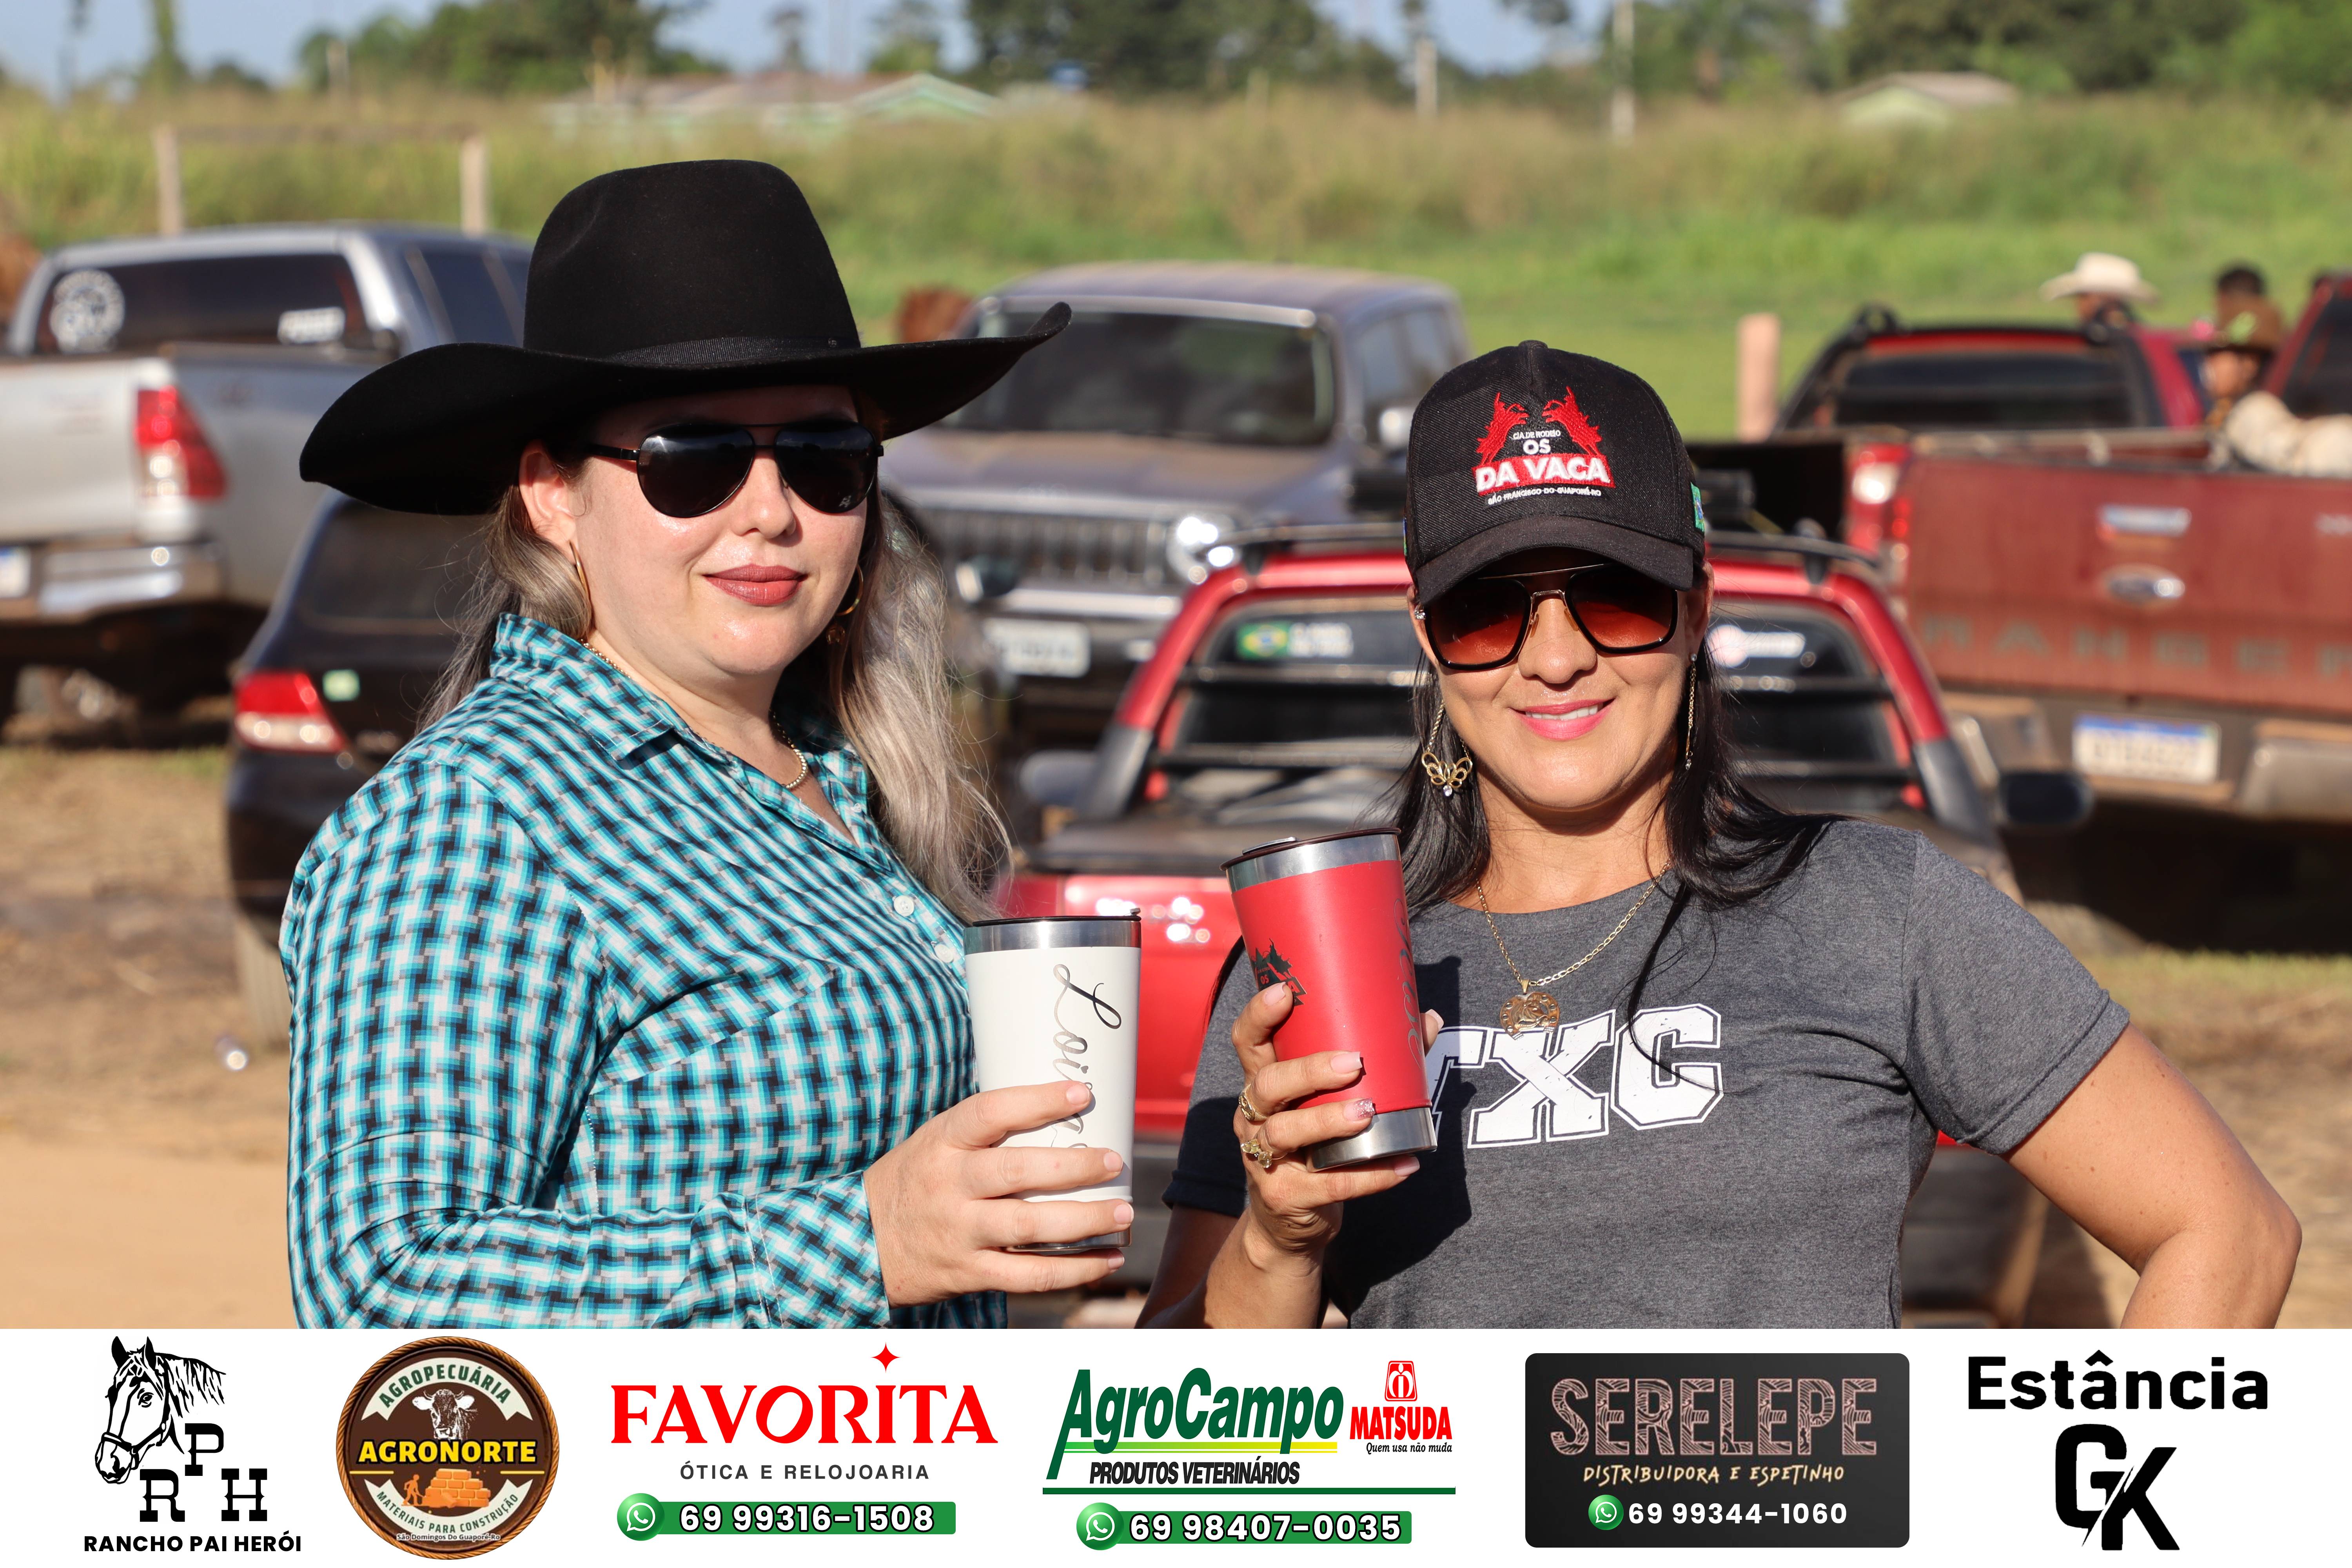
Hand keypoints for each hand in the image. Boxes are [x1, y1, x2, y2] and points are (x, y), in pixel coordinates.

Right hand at [865, 1082, 1132, 1304]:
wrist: (860, 1243)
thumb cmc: (914, 1182)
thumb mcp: (933, 1142)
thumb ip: (983, 1132)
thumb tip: (1059, 1107)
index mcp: (941, 1143)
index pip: (989, 1112)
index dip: (1037, 1101)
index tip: (1081, 1094)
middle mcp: (949, 1185)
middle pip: (1017, 1171)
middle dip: (1074, 1167)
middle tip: (1115, 1161)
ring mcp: (959, 1232)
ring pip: (1029, 1226)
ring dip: (1084, 1220)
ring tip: (1123, 1212)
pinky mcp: (969, 1272)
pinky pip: (1029, 1275)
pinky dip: (1074, 1270)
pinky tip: (1107, 1260)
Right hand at [1228, 985, 1438, 1273]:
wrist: (1288, 1224)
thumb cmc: (1316, 1146)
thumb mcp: (1329, 1103)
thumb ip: (1375, 1062)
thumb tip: (1425, 1019)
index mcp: (1263, 1084)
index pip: (1248, 1042)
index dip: (1259, 1015)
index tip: (1284, 991)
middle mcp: (1253, 1117)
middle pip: (1268, 1085)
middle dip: (1308, 1071)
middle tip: (1354, 1064)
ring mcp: (1263, 1158)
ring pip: (1287, 1133)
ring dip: (1329, 1120)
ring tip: (1369, 1114)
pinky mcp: (1283, 1196)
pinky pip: (1328, 1185)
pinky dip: (1369, 1177)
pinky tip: (1403, 1165)